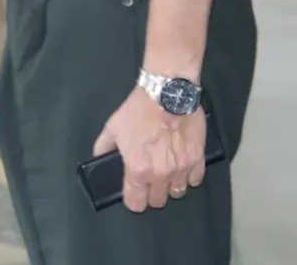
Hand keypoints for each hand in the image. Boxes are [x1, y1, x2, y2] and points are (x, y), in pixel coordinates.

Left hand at [92, 87, 206, 212]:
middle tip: (150, 178)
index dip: (133, 199)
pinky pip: (195, 179)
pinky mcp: (197, 160)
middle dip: (152, 192)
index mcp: (137, 170)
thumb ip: (104, 146)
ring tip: (166, 170)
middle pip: (158, 201)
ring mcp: (181, 169)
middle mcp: (160, 175)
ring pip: (178, 192)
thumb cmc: (138, 110)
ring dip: (171, 185)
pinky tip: (181, 163)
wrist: (166, 93)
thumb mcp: (113, 126)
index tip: (134, 192)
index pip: (136, 204)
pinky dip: (188, 175)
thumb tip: (99, 158)